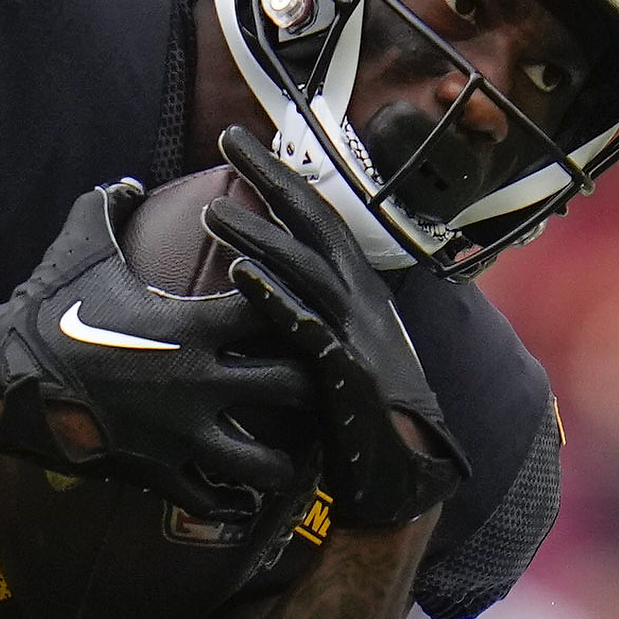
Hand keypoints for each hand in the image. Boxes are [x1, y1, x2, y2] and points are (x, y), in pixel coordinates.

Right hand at [0, 180, 313, 526]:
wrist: (0, 379)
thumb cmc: (44, 310)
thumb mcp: (79, 243)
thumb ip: (113, 205)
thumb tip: (132, 183)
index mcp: (190, 324)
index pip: (274, 308)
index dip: (292, 305)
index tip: (293, 307)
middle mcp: (198, 382)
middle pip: (292, 385)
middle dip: (310, 385)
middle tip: (314, 385)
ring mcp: (180, 433)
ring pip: (263, 461)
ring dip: (282, 459)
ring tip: (291, 454)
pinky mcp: (157, 471)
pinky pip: (211, 499)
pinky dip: (231, 500)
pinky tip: (242, 498)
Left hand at [206, 130, 463, 532]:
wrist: (407, 479)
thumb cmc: (366, 419)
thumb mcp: (339, 350)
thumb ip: (309, 313)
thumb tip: (267, 285)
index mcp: (358, 290)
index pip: (316, 218)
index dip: (280, 177)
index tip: (242, 144)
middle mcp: (361, 301)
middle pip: (312, 224)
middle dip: (270, 177)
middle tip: (226, 138)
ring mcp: (356, 335)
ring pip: (303, 269)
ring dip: (258, 234)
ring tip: (212, 209)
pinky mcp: (346, 374)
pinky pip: (305, 328)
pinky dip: (273, 298)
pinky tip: (239, 275)